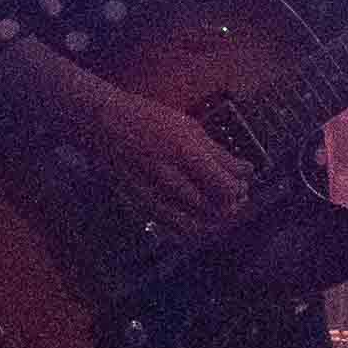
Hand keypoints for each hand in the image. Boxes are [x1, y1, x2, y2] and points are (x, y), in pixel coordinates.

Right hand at [56, 74, 254, 233]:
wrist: (102, 126)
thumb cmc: (148, 119)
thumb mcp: (188, 127)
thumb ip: (217, 152)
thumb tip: (245, 170)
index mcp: (185, 153)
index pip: (223, 187)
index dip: (238, 190)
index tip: (244, 183)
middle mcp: (169, 178)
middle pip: (212, 207)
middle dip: (231, 205)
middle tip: (238, 198)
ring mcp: (151, 195)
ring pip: (193, 224)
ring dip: (214, 220)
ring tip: (222, 210)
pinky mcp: (139, 205)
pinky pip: (170, 228)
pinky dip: (190, 229)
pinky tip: (199, 222)